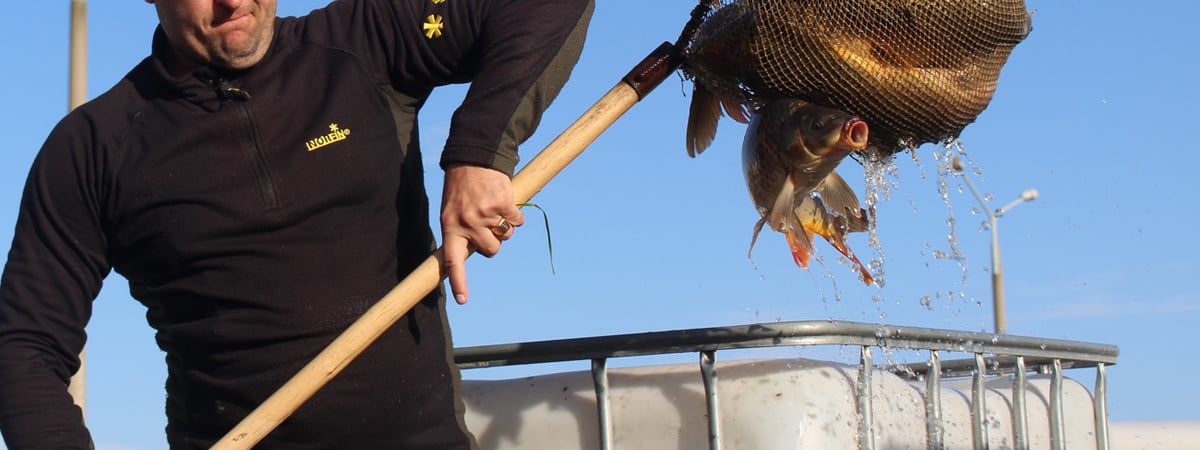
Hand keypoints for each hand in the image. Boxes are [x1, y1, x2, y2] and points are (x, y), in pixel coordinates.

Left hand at [440, 164, 524, 304]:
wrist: (475, 157)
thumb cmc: (462, 187)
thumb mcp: (452, 210)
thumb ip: (461, 232)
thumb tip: (478, 252)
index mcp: (451, 227)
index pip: (453, 261)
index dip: (459, 282)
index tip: (463, 300)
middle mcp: (468, 223)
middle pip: (491, 251)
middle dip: (494, 242)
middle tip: (489, 225)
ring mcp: (486, 215)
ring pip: (506, 237)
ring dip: (505, 226)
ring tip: (494, 208)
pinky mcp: (504, 205)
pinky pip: (517, 222)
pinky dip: (516, 214)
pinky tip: (505, 200)